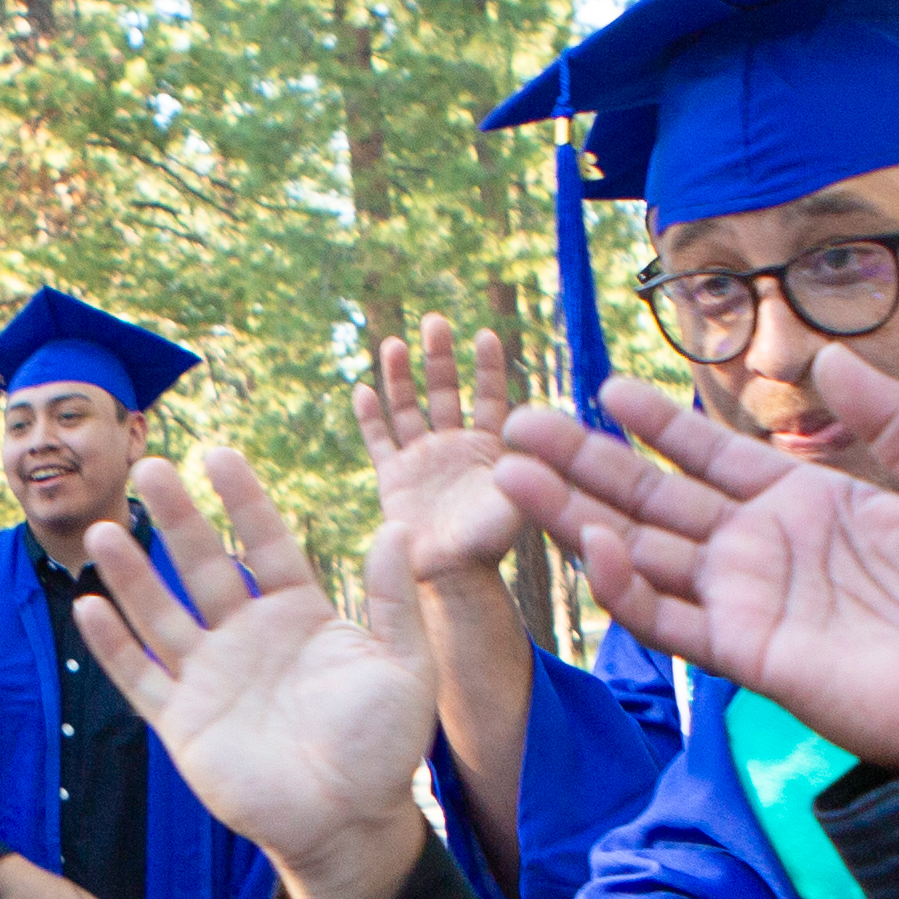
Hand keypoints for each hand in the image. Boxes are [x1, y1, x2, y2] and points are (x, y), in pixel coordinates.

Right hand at [67, 448, 439, 898]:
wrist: (347, 822)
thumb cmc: (383, 747)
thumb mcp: (404, 666)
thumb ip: (394, 601)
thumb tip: (397, 528)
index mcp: (299, 614)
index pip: (264, 542)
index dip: (243, 500)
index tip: (219, 455)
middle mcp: (248, 636)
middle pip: (202, 564)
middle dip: (176, 518)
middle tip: (150, 469)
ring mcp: (210, 676)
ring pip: (160, 613)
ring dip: (131, 573)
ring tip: (103, 530)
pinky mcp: (182, 721)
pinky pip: (140, 676)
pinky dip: (113, 645)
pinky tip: (89, 607)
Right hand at [353, 327, 527, 583]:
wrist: (449, 577)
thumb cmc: (488, 544)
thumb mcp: (518, 506)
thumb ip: (527, 472)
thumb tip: (537, 438)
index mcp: (488, 449)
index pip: (490, 398)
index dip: (487, 368)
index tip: (485, 335)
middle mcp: (453, 447)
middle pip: (445, 392)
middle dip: (439, 357)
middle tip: (435, 322)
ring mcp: (421, 460)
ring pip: (408, 408)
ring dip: (400, 376)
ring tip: (393, 343)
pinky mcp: (392, 477)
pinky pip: (379, 440)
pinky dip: (369, 417)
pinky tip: (361, 390)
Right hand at [493, 347, 898, 771]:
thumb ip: (895, 417)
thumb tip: (830, 357)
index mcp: (803, 502)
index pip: (710, 455)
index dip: (658, 422)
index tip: (606, 388)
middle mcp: (759, 549)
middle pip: (653, 497)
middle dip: (585, 462)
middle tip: (520, 424)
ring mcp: (745, 601)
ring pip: (639, 551)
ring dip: (573, 516)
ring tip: (511, 475)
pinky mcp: (744, 652)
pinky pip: (667, 617)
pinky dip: (623, 586)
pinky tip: (591, 545)